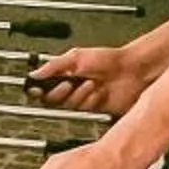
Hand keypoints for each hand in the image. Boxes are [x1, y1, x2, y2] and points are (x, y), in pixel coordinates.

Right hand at [25, 44, 153, 116]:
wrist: (133, 70)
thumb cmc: (110, 59)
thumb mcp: (76, 56)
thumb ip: (53, 65)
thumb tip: (34, 74)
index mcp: (64, 75)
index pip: (42, 87)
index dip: (37, 90)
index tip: (36, 90)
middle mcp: (71, 89)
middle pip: (52, 100)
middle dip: (60, 93)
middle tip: (68, 84)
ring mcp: (83, 100)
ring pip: (68, 106)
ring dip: (79, 95)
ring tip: (90, 83)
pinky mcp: (93, 110)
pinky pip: (84, 112)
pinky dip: (91, 101)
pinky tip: (99, 93)